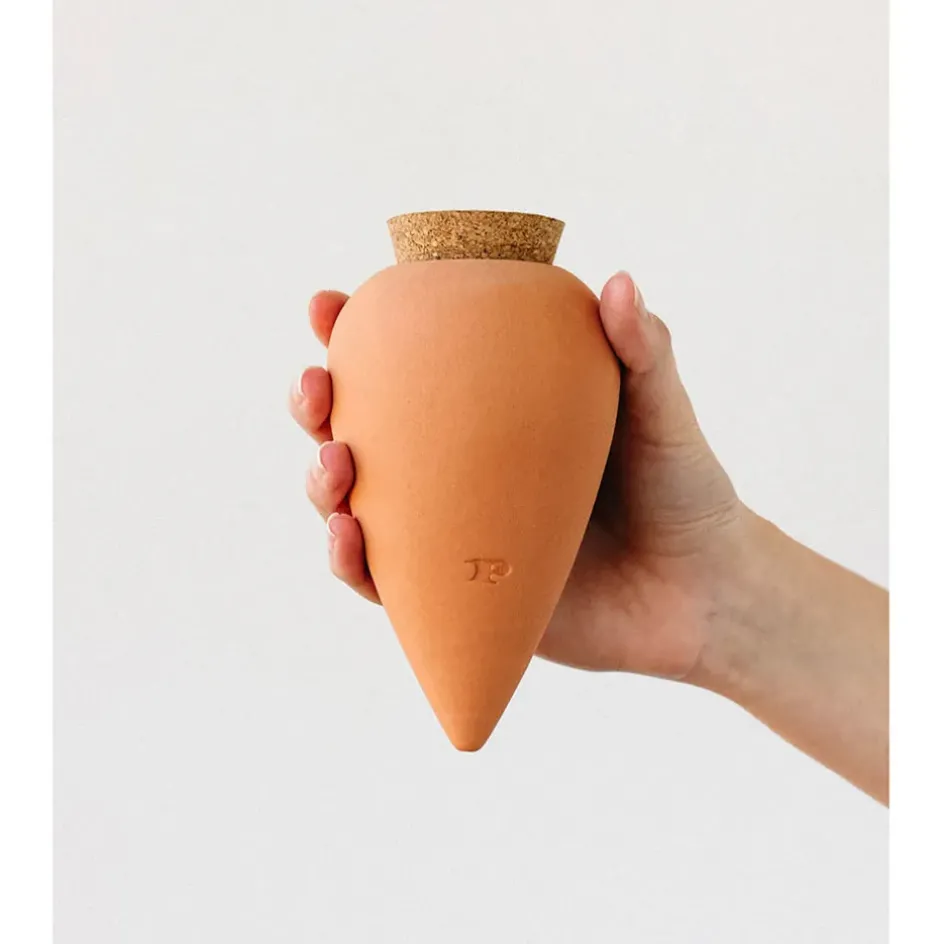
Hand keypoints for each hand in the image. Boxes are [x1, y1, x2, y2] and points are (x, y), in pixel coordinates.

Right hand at [289, 273, 746, 680]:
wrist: (702, 596)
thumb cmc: (683, 493)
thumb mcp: (663, 415)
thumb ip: (643, 352)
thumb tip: (618, 281)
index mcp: (496, 415)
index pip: (415, 365)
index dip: (356, 333)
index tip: (327, 307)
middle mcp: (462, 470)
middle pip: (366, 430)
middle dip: (317, 405)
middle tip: (313, 387)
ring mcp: (454, 534)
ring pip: (360, 505)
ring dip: (323, 483)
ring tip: (333, 466)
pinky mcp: (456, 597)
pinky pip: (387, 581)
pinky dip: (353, 562)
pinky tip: (347, 537)